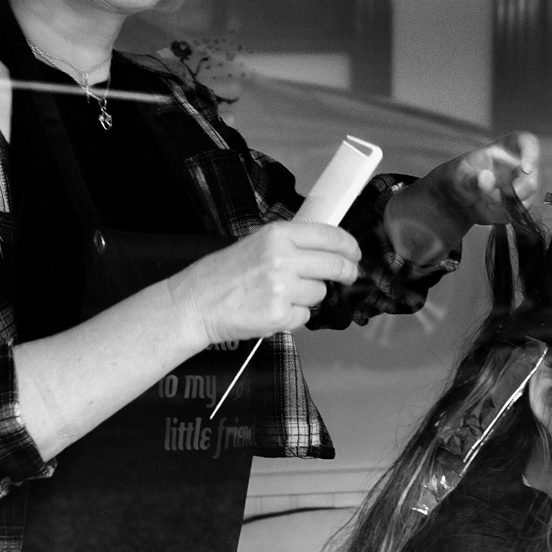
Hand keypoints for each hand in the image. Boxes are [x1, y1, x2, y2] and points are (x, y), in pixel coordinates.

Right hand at [172, 221, 361, 344]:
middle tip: (347, 275)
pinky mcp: (279, 314)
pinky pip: (304, 316)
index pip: (330, 236)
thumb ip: (290, 244)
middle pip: (335, 265)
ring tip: (280, 294)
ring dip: (308, 296)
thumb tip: (327, 248)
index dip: (349, 246)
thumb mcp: (256, 244)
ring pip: (319, 293)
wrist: (196, 303)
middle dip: (346, 272)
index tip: (354, 253)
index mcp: (277, 235)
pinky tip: (271, 309)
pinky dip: (293, 316)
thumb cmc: (222, 275)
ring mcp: (282, 288)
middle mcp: (282, 258)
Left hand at [384, 132, 540, 264]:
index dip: (531, 152)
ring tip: (489, 204)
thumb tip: (487, 179)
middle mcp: (517, 165)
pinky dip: (509, 213)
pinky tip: (493, 211)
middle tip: (505, 196)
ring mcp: (521, 184)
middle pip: (533, 173)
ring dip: (513, 203)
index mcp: (504, 149)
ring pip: (530, 194)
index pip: (526, 141)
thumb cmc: (458, 179)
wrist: (457, 199)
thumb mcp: (458, 176)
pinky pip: (522, 210)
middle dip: (523, 187)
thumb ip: (470, 178)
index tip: (526, 168)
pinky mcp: (519, 202)